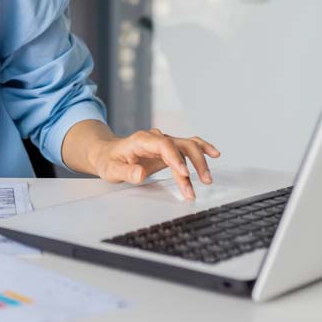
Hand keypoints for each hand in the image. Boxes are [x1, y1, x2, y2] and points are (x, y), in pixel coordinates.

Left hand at [91, 128, 219, 200]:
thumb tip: (140, 174)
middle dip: (194, 163)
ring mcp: (164, 142)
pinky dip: (201, 149)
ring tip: (208, 179)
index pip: (164, 145)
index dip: (176, 159)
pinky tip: (214, 154)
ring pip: (188, 146)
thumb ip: (126, 173)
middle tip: (202, 183)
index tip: (184, 174)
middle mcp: (156, 138)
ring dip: (200, 161)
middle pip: (181, 145)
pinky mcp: (168, 149)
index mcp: (142, 140)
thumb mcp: (112, 170)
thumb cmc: (109, 161)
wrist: (107, 153)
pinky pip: (188, 146)